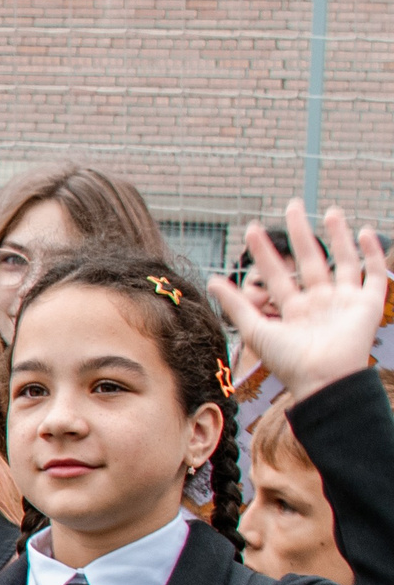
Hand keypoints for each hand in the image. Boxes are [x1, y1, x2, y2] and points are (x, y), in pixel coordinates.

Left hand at [212, 199, 387, 401]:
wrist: (322, 379)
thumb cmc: (289, 362)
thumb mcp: (256, 330)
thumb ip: (236, 305)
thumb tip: (211, 279)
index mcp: (292, 310)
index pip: (276, 274)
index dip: (264, 252)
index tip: (252, 228)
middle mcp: (318, 303)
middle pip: (309, 260)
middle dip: (300, 234)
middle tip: (292, 205)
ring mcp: (344, 302)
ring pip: (343, 261)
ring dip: (338, 237)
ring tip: (331, 211)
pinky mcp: (367, 304)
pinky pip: (373, 274)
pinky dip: (372, 253)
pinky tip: (364, 231)